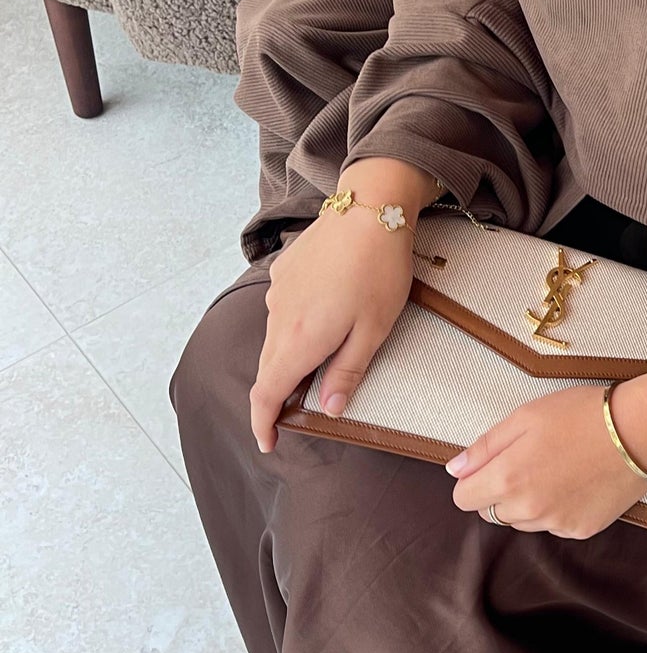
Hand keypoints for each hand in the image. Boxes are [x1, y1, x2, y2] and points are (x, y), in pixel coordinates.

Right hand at [249, 158, 436, 451]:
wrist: (370, 209)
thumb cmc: (378, 273)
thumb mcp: (373, 331)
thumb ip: (347, 373)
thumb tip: (328, 410)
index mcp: (300, 340)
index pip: (266, 393)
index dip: (262, 423)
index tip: (268, 442)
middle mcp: (279, 318)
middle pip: (269, 369)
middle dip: (277, 395)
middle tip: (294, 413)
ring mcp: (278, 292)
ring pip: (276, 339)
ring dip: (290, 358)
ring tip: (318, 363)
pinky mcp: (284, 272)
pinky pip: (283, 311)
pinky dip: (294, 327)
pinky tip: (322, 318)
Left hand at [447, 369, 646, 537]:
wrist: (639, 431)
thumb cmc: (582, 415)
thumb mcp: (525, 417)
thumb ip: (485, 447)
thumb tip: (456, 469)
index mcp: (508, 479)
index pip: (463, 499)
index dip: (472, 480)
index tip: (489, 466)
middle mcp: (528, 510)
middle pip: (491, 514)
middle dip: (499, 492)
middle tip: (527, 462)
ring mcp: (556, 523)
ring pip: (522, 523)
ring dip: (527, 503)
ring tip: (554, 471)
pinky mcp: (580, 530)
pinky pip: (553, 526)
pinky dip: (556, 510)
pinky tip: (575, 484)